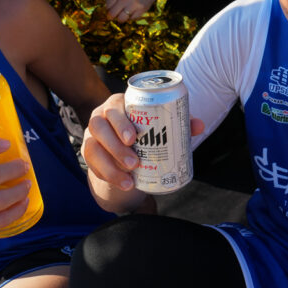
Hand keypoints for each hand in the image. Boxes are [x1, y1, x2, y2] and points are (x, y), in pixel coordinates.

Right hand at [81, 93, 204, 192]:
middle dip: (115, 146)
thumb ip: (180, 123)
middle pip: (99, 127)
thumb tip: (199, 126)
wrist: (128, 146)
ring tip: (130, 179)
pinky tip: (124, 184)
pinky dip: (107, 176)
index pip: (114, 107)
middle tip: (136, 162)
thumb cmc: (147, 129)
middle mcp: (101, 116)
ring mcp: (91, 135)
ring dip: (110, 166)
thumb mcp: (161, 124)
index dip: (121, 122)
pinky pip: (92, 165)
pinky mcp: (89, 152)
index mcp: (118, 104)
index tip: (134, 138)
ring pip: (92, 148)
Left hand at [104, 0, 162, 21]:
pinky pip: (132, 19)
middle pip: (112, 13)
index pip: (108, 5)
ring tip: (123, 17)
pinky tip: (132, 14)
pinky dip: (131, 18)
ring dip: (121, 20)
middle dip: (111, 17)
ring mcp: (134, 4)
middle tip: (113, 17)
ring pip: (121, 18)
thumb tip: (107, 12)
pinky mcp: (141, 10)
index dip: (107, 10)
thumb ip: (114, 1)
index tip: (109, 11)